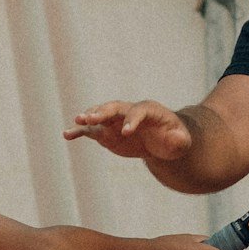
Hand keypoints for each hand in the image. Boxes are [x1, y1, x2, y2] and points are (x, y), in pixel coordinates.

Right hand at [66, 100, 193, 163]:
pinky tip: (67, 135)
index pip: (138, 111)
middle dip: (103, 112)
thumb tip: (176, 139)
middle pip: (114, 107)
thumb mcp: (181, 141)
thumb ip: (179, 140)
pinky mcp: (106, 132)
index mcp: (148, 110)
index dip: (132, 121)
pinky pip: (91, 130)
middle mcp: (129, 112)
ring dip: (89, 117)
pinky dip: (79, 131)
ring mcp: (116, 121)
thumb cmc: (173, 138)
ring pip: (100, 116)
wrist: (161, 141)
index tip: (126, 133)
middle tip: (92, 118)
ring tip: (77, 121)